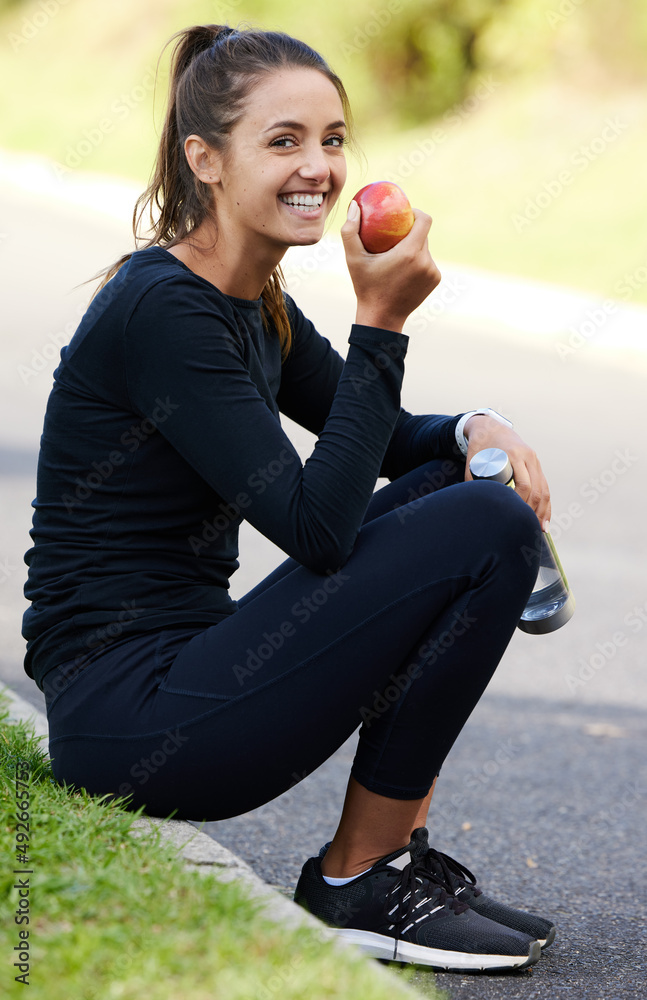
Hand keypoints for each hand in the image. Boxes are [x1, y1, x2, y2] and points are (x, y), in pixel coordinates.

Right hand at [341, 200, 440, 332]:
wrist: (382, 318)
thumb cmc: (366, 288)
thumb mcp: (353, 260)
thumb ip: (350, 231)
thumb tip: (354, 205)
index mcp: (409, 253)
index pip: (424, 220)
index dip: (416, 213)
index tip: (404, 214)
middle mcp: (425, 261)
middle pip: (423, 234)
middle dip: (411, 231)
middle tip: (395, 234)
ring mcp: (432, 272)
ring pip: (425, 249)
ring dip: (414, 247)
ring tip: (397, 253)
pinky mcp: (435, 280)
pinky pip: (428, 262)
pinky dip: (419, 261)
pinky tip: (405, 269)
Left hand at [463, 416, 551, 529]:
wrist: (490, 427)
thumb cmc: (480, 444)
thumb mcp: (474, 460)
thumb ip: (471, 480)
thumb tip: (472, 503)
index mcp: (514, 454)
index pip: (524, 483)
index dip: (521, 501)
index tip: (514, 514)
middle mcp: (527, 456)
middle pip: (537, 488)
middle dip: (533, 509)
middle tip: (526, 526)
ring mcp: (534, 459)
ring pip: (544, 488)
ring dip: (543, 510)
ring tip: (540, 528)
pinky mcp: (536, 464)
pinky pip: (545, 485)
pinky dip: (546, 502)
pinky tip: (546, 517)